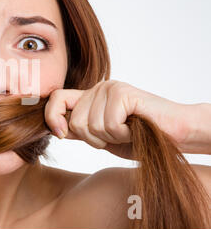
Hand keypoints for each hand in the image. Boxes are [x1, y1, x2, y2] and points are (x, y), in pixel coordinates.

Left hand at [44, 80, 192, 158]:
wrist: (175, 134)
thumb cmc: (142, 137)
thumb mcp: (103, 137)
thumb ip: (80, 130)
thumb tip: (54, 128)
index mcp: (90, 97)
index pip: (56, 99)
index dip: (52, 118)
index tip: (60, 134)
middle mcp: (97, 89)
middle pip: (74, 122)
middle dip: (94, 139)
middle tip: (117, 135)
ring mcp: (110, 88)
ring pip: (90, 126)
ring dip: (111, 138)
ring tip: (128, 131)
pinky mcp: (122, 93)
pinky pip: (108, 124)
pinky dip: (123, 134)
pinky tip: (136, 128)